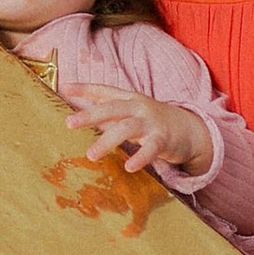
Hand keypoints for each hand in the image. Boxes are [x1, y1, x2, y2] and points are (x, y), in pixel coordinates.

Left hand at [64, 91, 217, 183]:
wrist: (189, 129)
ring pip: (127, 128)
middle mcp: (138, 107)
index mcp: (129, 99)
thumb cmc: (152, 122)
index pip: (104, 90)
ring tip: (91, 155)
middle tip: (69, 123)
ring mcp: (151, 122)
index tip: (64, 87)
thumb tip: (80, 116)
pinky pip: (151, 148)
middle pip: (111, 107)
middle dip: (90, 115)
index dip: (85, 88)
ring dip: (107, 141)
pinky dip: (140, 157)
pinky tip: (129, 167)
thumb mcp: (130, 114)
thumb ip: (108, 114)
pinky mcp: (163, 139)